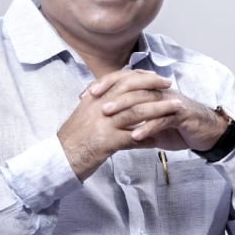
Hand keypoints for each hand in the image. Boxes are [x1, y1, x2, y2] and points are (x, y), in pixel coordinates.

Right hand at [58, 70, 180, 181]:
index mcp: (94, 97)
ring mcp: (102, 124)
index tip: (156, 76)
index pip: (121, 78)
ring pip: (137, 113)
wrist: (58, 158)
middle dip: (153, 87)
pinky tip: (158, 140)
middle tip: (170, 86)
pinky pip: (132, 139)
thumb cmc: (73, 138)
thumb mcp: (85, 114)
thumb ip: (101, 103)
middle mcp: (98, 106)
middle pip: (131, 90)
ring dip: (159, 110)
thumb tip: (121, 97)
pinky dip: (147, 138)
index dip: (141, 76)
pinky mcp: (105, 142)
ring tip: (175, 110)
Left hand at [89, 75, 228, 152]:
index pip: (123, 79)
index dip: (105, 84)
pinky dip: (148, 128)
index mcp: (149, 88)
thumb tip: (103, 116)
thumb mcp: (149, 118)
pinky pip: (162, 120)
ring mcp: (170, 101)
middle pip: (132, 85)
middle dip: (111, 92)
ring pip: (145, 100)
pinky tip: (135, 136)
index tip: (86, 94)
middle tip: (93, 100)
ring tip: (108, 116)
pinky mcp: (181, 114)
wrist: (205, 131)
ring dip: (125, 107)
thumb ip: (129, 115)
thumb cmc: (174, 124)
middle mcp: (158, 90)